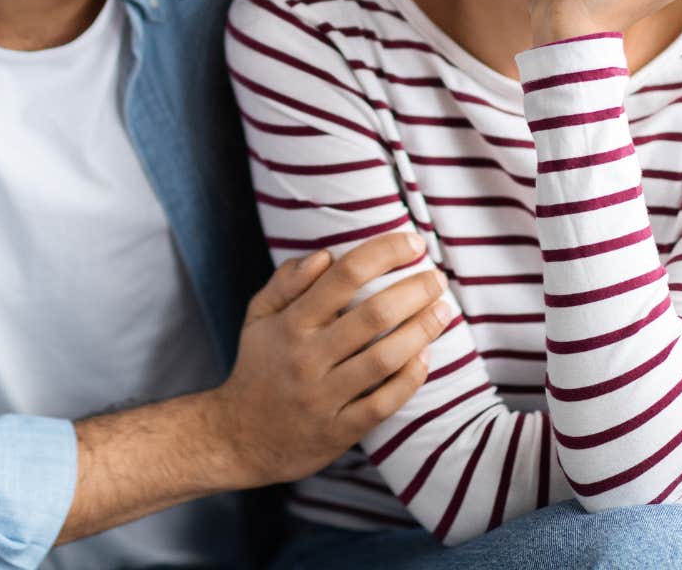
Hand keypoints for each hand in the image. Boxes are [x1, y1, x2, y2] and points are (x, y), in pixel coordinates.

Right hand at [206, 231, 451, 487]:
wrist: (238, 438)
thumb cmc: (258, 367)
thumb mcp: (258, 317)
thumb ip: (287, 281)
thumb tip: (325, 254)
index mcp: (290, 324)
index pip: (344, 276)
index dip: (384, 253)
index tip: (412, 243)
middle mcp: (307, 357)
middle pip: (372, 315)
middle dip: (414, 290)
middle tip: (437, 278)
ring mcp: (323, 396)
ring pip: (383, 359)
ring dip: (421, 331)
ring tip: (443, 311)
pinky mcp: (338, 430)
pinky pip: (382, 404)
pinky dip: (409, 379)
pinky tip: (425, 358)